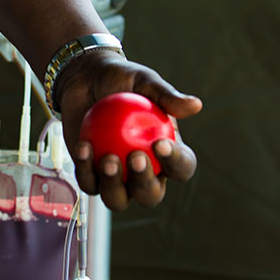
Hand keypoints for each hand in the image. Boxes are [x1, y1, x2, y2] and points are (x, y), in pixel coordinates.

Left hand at [57, 50, 202, 210]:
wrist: (86, 81)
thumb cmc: (122, 80)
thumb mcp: (144, 81)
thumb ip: (167, 96)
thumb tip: (196, 105)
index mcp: (167, 154)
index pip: (181, 167)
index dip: (175, 162)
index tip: (160, 144)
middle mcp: (144, 173)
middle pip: (150, 194)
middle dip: (144, 183)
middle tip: (135, 157)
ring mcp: (116, 179)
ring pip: (118, 199)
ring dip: (113, 185)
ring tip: (108, 158)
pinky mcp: (89, 175)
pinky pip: (88, 182)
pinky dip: (85, 168)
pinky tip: (84, 147)